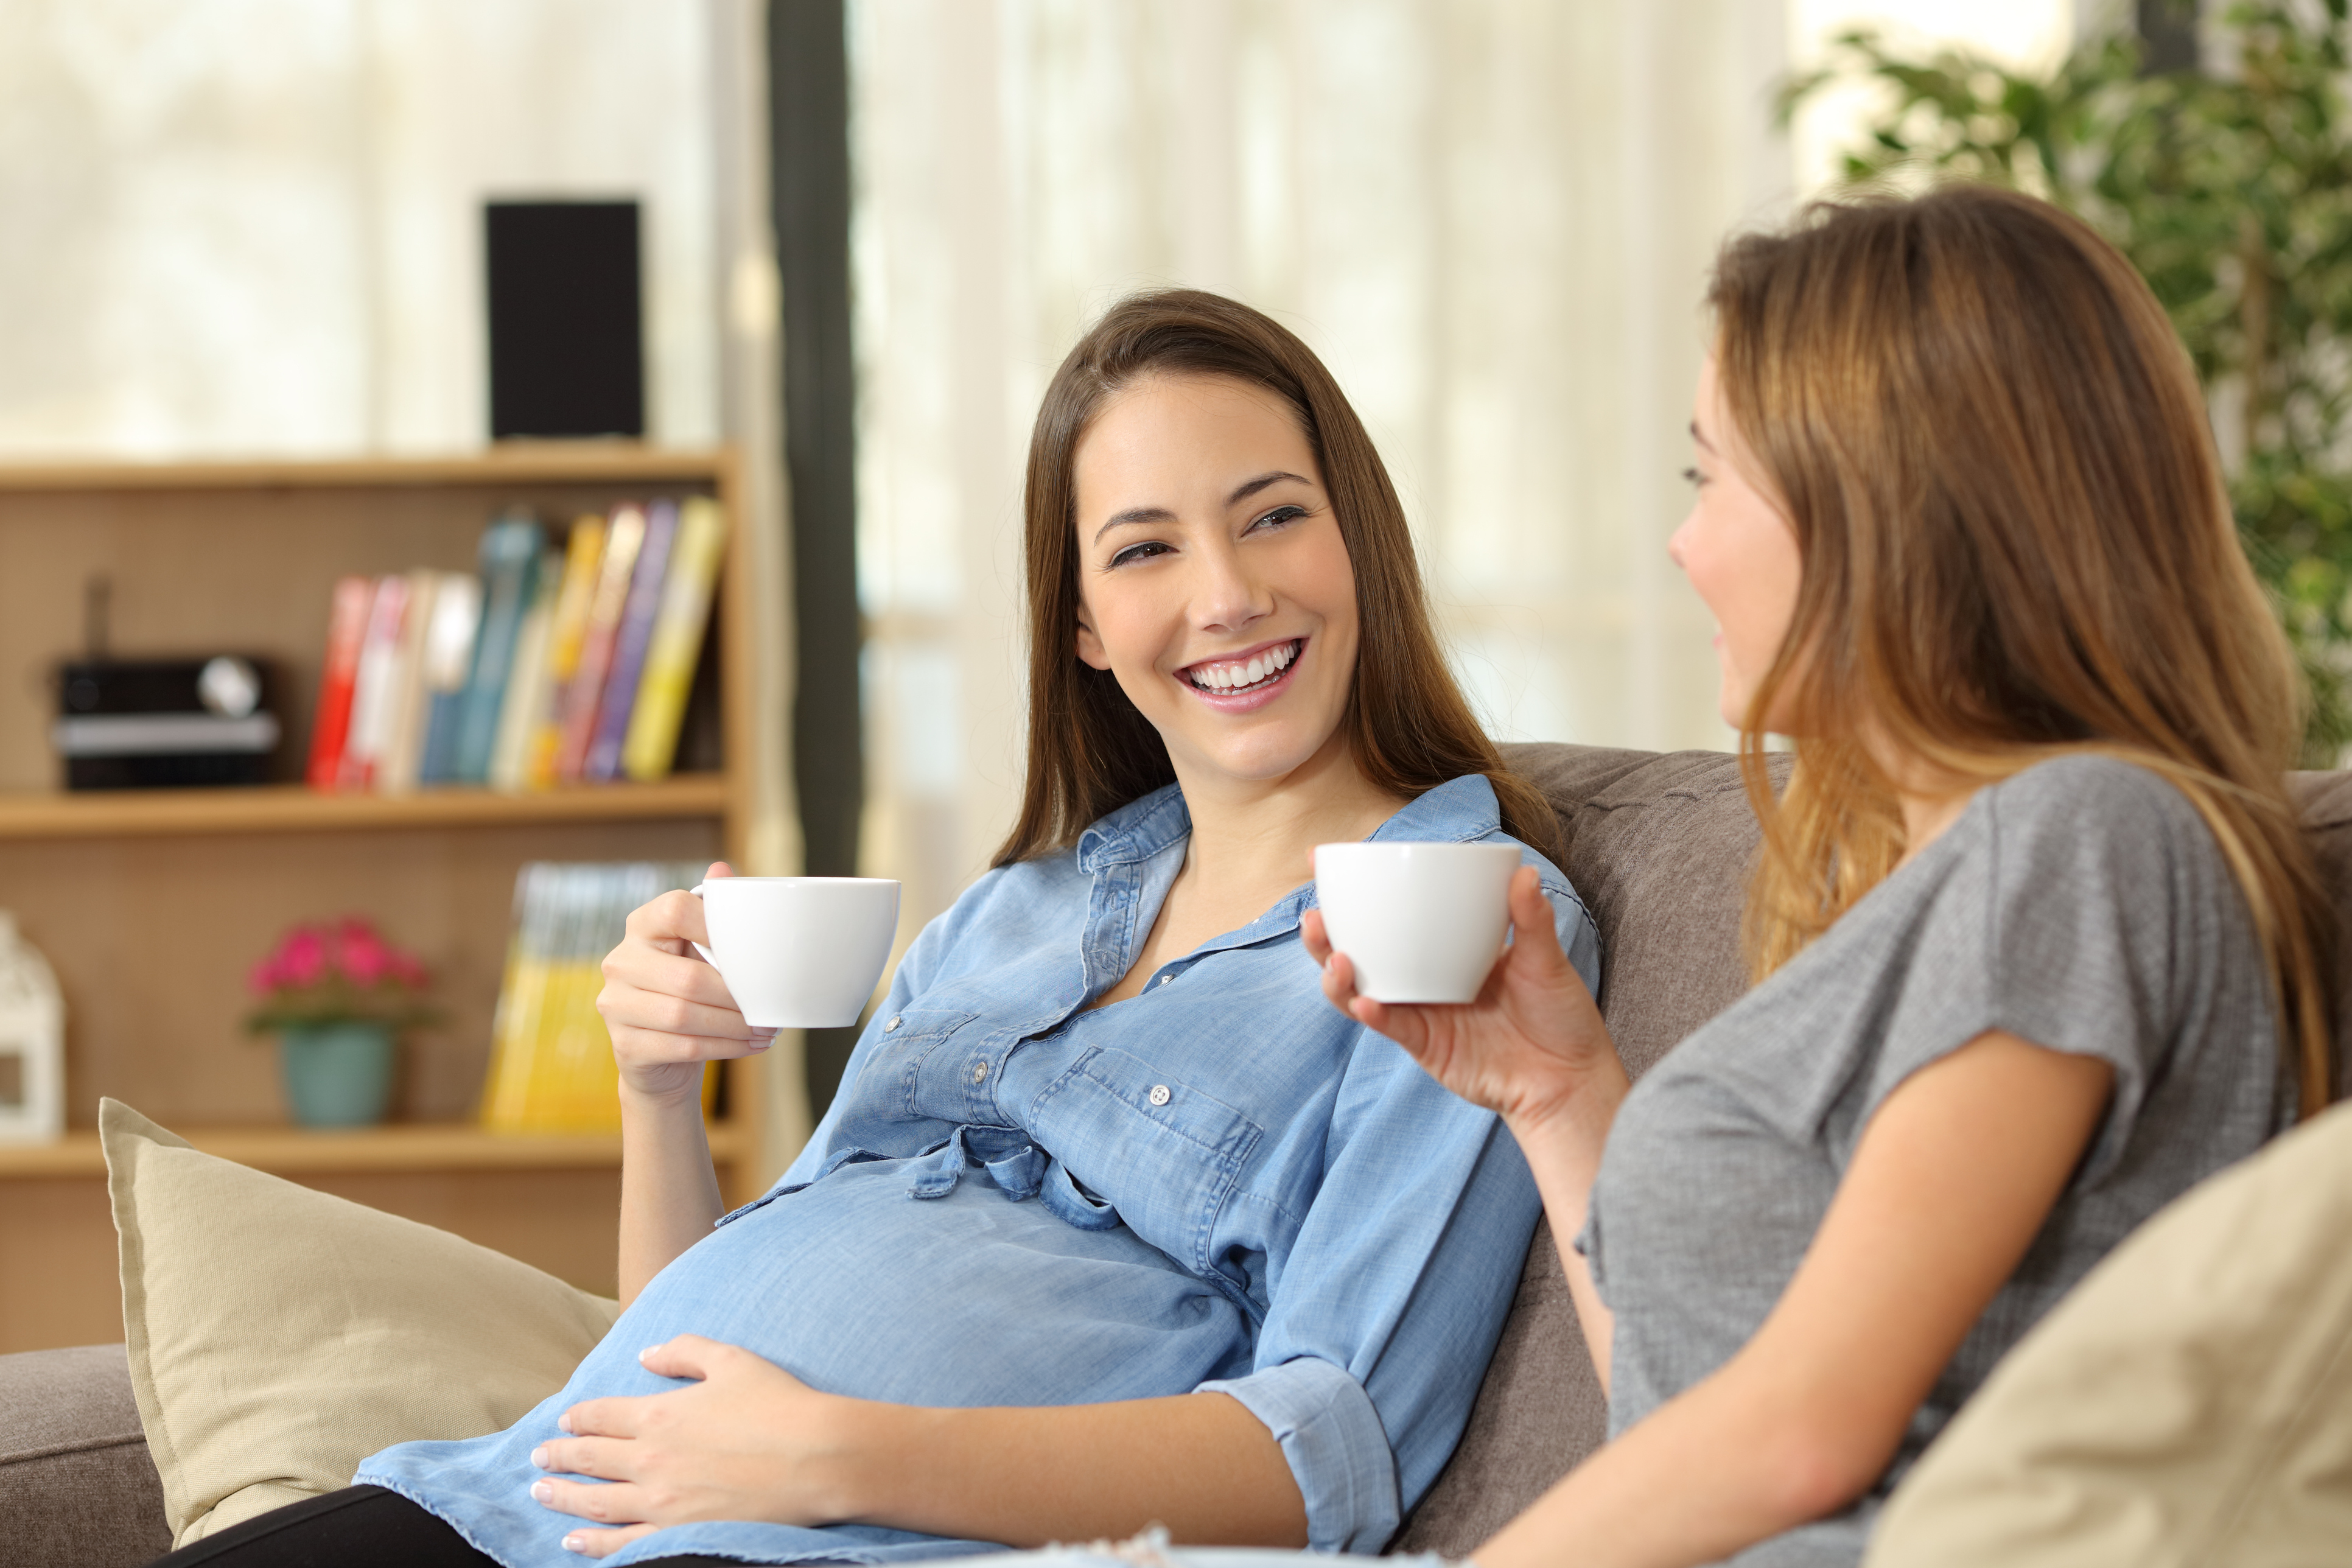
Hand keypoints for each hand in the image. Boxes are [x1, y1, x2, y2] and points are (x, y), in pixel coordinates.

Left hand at [529, 1335, 868, 1556]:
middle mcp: (649, 1459)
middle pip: (588, 1459)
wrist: (817, 1459)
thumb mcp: (732, 1360)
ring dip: (563, 1496)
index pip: (600, 1416)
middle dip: (559, 1457)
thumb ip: (684, 1352)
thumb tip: (646, 1353)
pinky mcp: (676, 1534)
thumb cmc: (779, 1405)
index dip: (578, 1417)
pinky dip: (592, 1545)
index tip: (564, 1421)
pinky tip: (573, 1542)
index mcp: (659, 1414)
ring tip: (541, 1493)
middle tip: (538, 1458)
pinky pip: (621, 1545)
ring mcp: (660, 1503)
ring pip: (594, 1502)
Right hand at [597, 862, 772, 1104]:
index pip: (675, 910)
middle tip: (769, 1008)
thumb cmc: (688, 990)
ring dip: (734, 1026)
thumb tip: (722, 869)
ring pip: (685, 1015)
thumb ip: (711, 913)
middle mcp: (621, 961)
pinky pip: (682, 1046)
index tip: (750, 950)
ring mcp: (616, 1004)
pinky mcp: (625, 1045)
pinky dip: (724, 1047)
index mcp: (641, 926)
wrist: (660, 1054)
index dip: (715, 927)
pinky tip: (748, 1045)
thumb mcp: (699, 949)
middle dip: (737, 997)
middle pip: (688, 978)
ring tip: (764, 1030)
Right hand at [1301, 865, 1626, 1138]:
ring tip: (1336, 959)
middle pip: (1358, 953)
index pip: (1390, 915)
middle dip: (1323, 937)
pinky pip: (1389, 1026)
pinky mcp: (1425, 1045)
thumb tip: (1524, 873)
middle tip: (1314, 916)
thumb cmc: (1560, 1017)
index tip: (1320, 863)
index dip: (1352, 894)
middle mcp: (1423, 978)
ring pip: (1359, 991)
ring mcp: (1420, 1012)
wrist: (1570, 1079)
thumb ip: (1530, 919)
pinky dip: (1372, 1012)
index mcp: (1444, 948)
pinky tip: (1365, 1001)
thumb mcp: (1545, 959)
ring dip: (1336, 977)